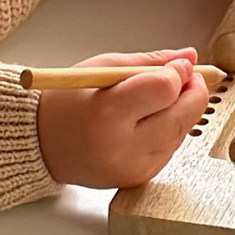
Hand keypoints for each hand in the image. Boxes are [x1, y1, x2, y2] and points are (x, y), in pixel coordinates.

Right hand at [35, 48, 207, 188]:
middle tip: (188, 78)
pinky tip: (149, 121)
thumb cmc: (66, 102)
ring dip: (181, 111)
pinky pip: (169, 150)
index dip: (179, 73)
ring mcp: (132, 167)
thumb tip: (189, 56)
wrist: (40, 144)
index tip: (179, 65)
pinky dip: (169, 131)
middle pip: (182, 116)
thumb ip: (149, 62)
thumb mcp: (101, 69)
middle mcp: (122, 146)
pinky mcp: (138, 179)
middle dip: (193, 92)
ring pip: (180, 133)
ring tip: (159, 98)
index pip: (164, 90)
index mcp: (107, 113)